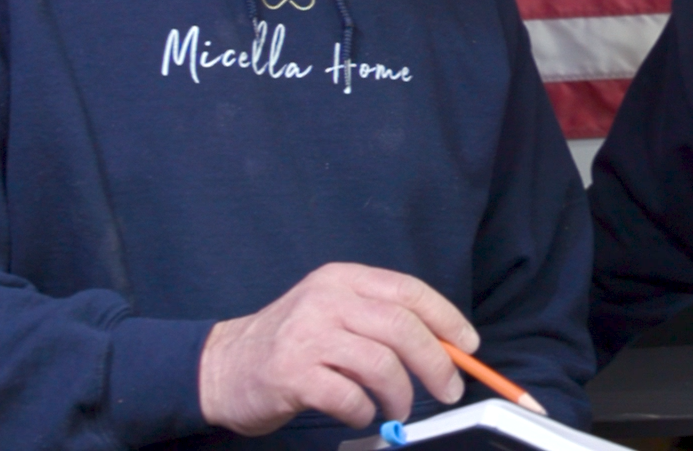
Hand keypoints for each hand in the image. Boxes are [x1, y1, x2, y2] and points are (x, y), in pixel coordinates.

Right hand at [198, 262, 480, 434]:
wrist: (223, 367)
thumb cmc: (291, 344)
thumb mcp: (334, 314)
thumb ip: (381, 322)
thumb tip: (447, 348)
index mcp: (343, 279)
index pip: (409, 292)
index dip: (447, 319)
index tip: (469, 347)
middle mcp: (326, 300)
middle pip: (402, 328)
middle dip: (436, 364)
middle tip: (448, 391)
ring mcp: (307, 336)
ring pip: (381, 364)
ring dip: (401, 395)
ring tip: (398, 410)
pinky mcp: (291, 373)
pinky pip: (349, 397)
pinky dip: (364, 411)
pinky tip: (360, 413)